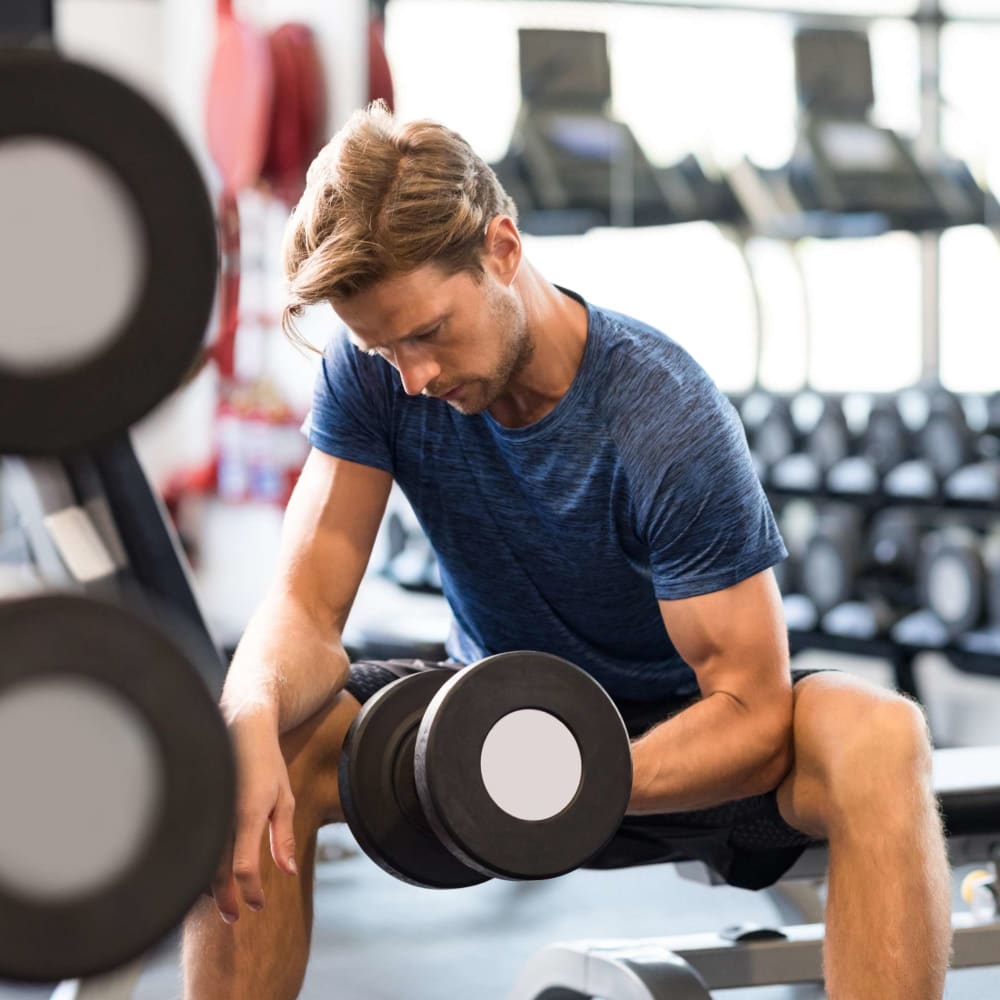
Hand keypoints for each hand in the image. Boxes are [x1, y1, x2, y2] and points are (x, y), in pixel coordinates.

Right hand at [209, 710, 297, 922]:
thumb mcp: (283, 798)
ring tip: (219, 901)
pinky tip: (206, 873)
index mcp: (247, 813)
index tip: (258, 905)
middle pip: (215, 871)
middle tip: (232, 917)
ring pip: (199, 859)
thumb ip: (283, 837)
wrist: (240, 724)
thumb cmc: (266, 762)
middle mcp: (222, 813)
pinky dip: (198, 863)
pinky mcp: (195, 804)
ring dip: (207, 885)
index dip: (249, 892)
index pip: (243, 867)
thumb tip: (287, 873)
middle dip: (224, 899)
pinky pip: (192, 842)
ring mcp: (206, 808)